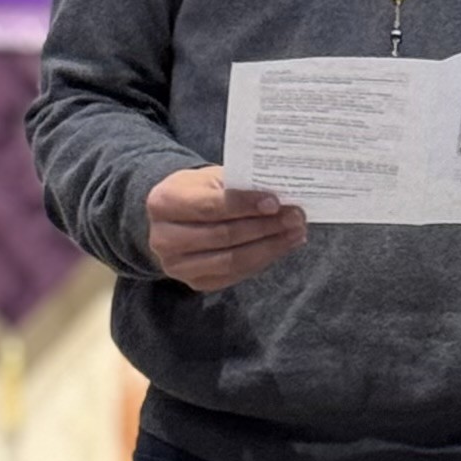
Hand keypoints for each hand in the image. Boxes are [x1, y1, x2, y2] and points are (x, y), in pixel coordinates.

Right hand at [146, 165, 307, 294]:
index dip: (245, 205)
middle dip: (265, 227)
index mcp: (164, 203)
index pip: (210, 207)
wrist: (175, 218)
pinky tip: (281, 246)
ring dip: (270, 247)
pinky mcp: (194, 282)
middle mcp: (164, 238)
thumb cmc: (197, 192)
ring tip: (295, 233)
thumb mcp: (210, 178)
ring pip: (232, 260)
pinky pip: (235, 274)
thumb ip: (239, 186)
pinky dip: (262, 260)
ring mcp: (177, 266)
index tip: (276, 202)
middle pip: (224, 236)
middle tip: (296, 217)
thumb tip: (280, 200)